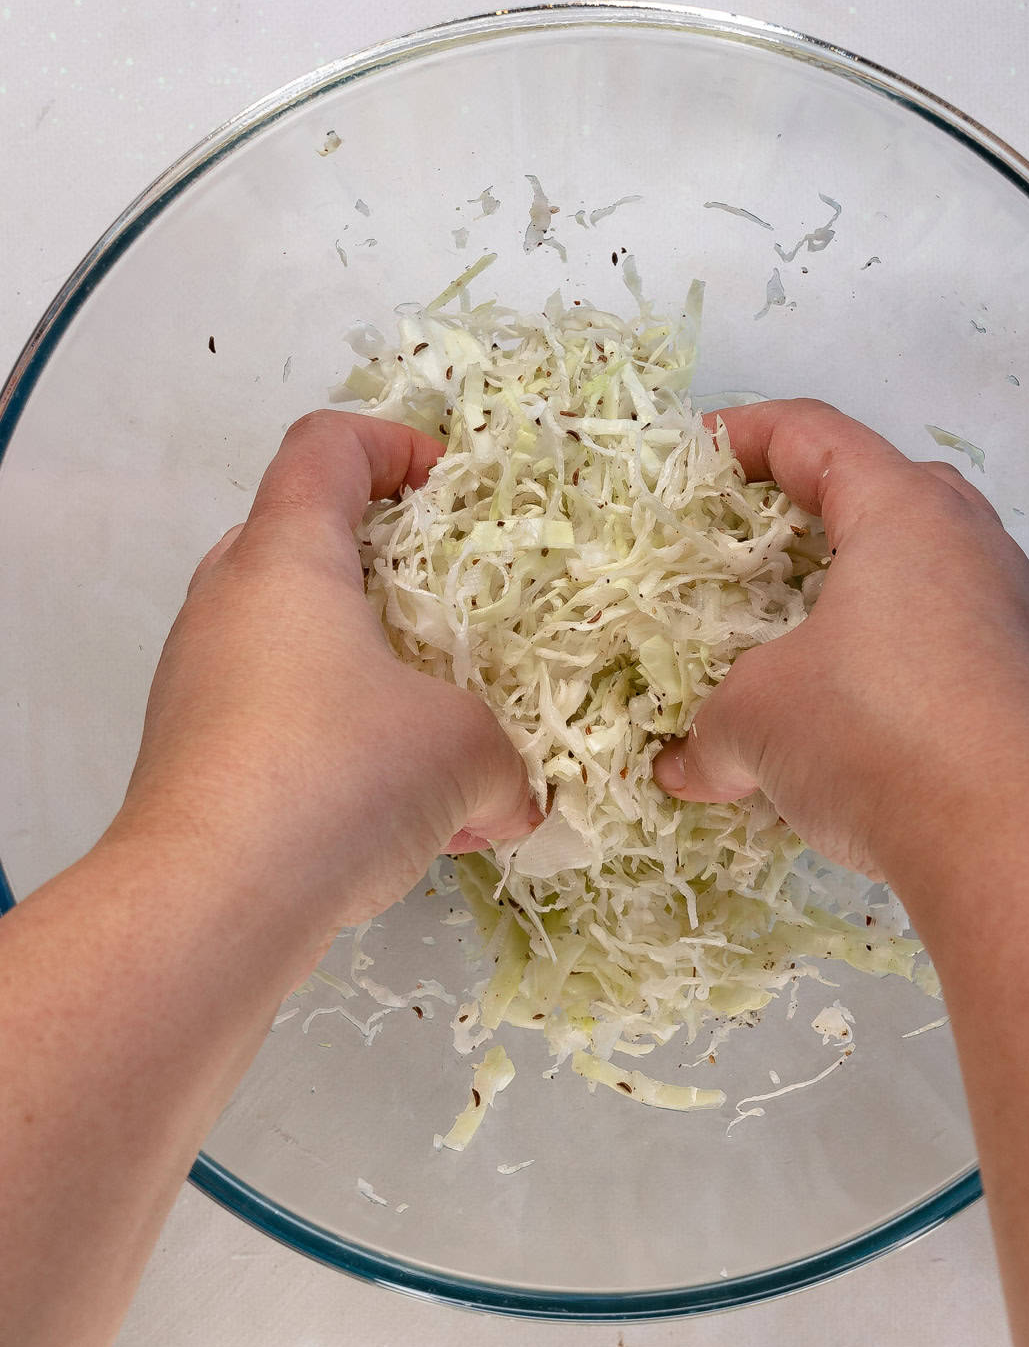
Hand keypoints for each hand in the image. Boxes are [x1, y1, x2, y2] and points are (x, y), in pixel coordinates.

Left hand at [109, 410, 537, 937]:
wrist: (208, 903)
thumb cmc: (339, 777)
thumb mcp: (466, 755)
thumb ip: (509, 766)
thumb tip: (516, 804)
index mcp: (288, 557)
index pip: (327, 445)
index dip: (395, 443)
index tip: (454, 490)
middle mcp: (228, 601)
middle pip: (303, 537)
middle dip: (390, 568)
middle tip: (455, 614)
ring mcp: (198, 678)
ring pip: (292, 637)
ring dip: (369, 667)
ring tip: (440, 736)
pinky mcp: (193, 752)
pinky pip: (277, 714)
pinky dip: (340, 737)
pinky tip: (401, 817)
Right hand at [653, 398, 1028, 878]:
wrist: (1015, 841)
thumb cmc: (875, 734)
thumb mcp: (757, 720)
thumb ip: (707, 732)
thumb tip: (682, 770)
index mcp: (904, 513)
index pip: (816, 434)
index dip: (745, 435)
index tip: (692, 459)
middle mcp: (968, 545)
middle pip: (880, 489)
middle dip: (806, 508)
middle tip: (745, 543)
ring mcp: (1008, 613)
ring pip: (917, 569)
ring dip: (849, 588)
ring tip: (788, 630)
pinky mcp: (1023, 682)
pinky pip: (940, 637)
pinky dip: (882, 652)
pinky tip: (840, 709)